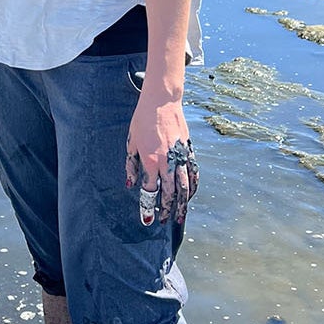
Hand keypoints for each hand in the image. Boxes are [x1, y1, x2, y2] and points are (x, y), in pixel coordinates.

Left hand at [125, 97, 198, 224]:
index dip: (148, 206)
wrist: (162, 102)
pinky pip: (193, 173)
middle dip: (167, 210)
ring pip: (185, 187)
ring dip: (183, 204)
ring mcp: (180, 156)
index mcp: (150, 159)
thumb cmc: (142, 120)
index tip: (147, 218)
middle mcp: (167, 160)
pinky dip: (193, 187)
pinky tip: (190, 196)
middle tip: (164, 221)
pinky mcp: (189, 150)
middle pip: (170, 192)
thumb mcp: (131, 142)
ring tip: (180, 217)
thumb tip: (131, 184)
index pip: (150, 189)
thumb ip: (131, 165)